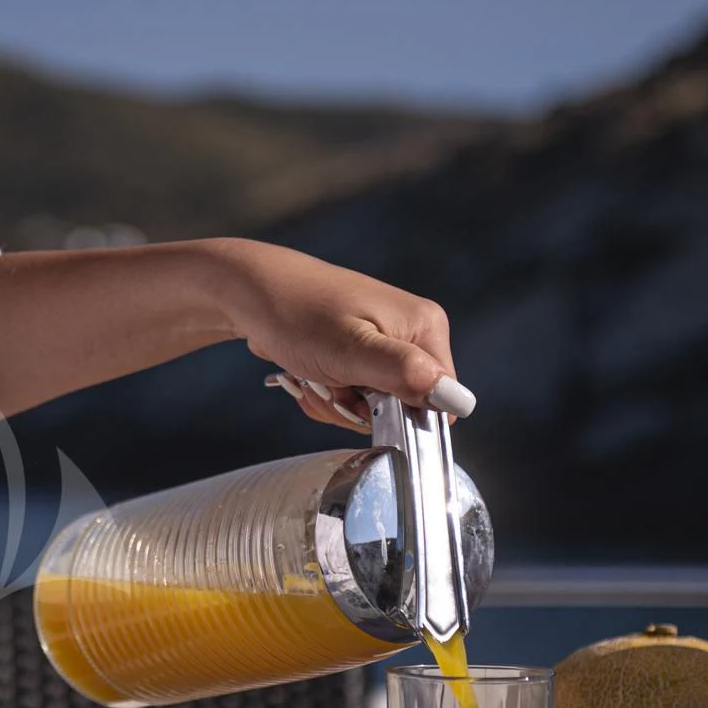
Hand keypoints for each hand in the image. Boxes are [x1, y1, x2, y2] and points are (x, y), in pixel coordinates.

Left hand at [203, 238, 472, 432]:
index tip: (363, 401)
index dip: (402, 415)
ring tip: (315, 376)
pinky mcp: (356, 352)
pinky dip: (326, 394)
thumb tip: (457, 401)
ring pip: (372, 406)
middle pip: (403, 407)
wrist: (249, 293)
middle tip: (329, 386)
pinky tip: (309, 375)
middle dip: (359, 410)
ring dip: (336, 404)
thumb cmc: (298, 314)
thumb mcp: (352, 350)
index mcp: (425, 328)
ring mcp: (382, 343)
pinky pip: (350, 395)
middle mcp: (411, 334)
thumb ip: (405, 374)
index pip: (442, 400)